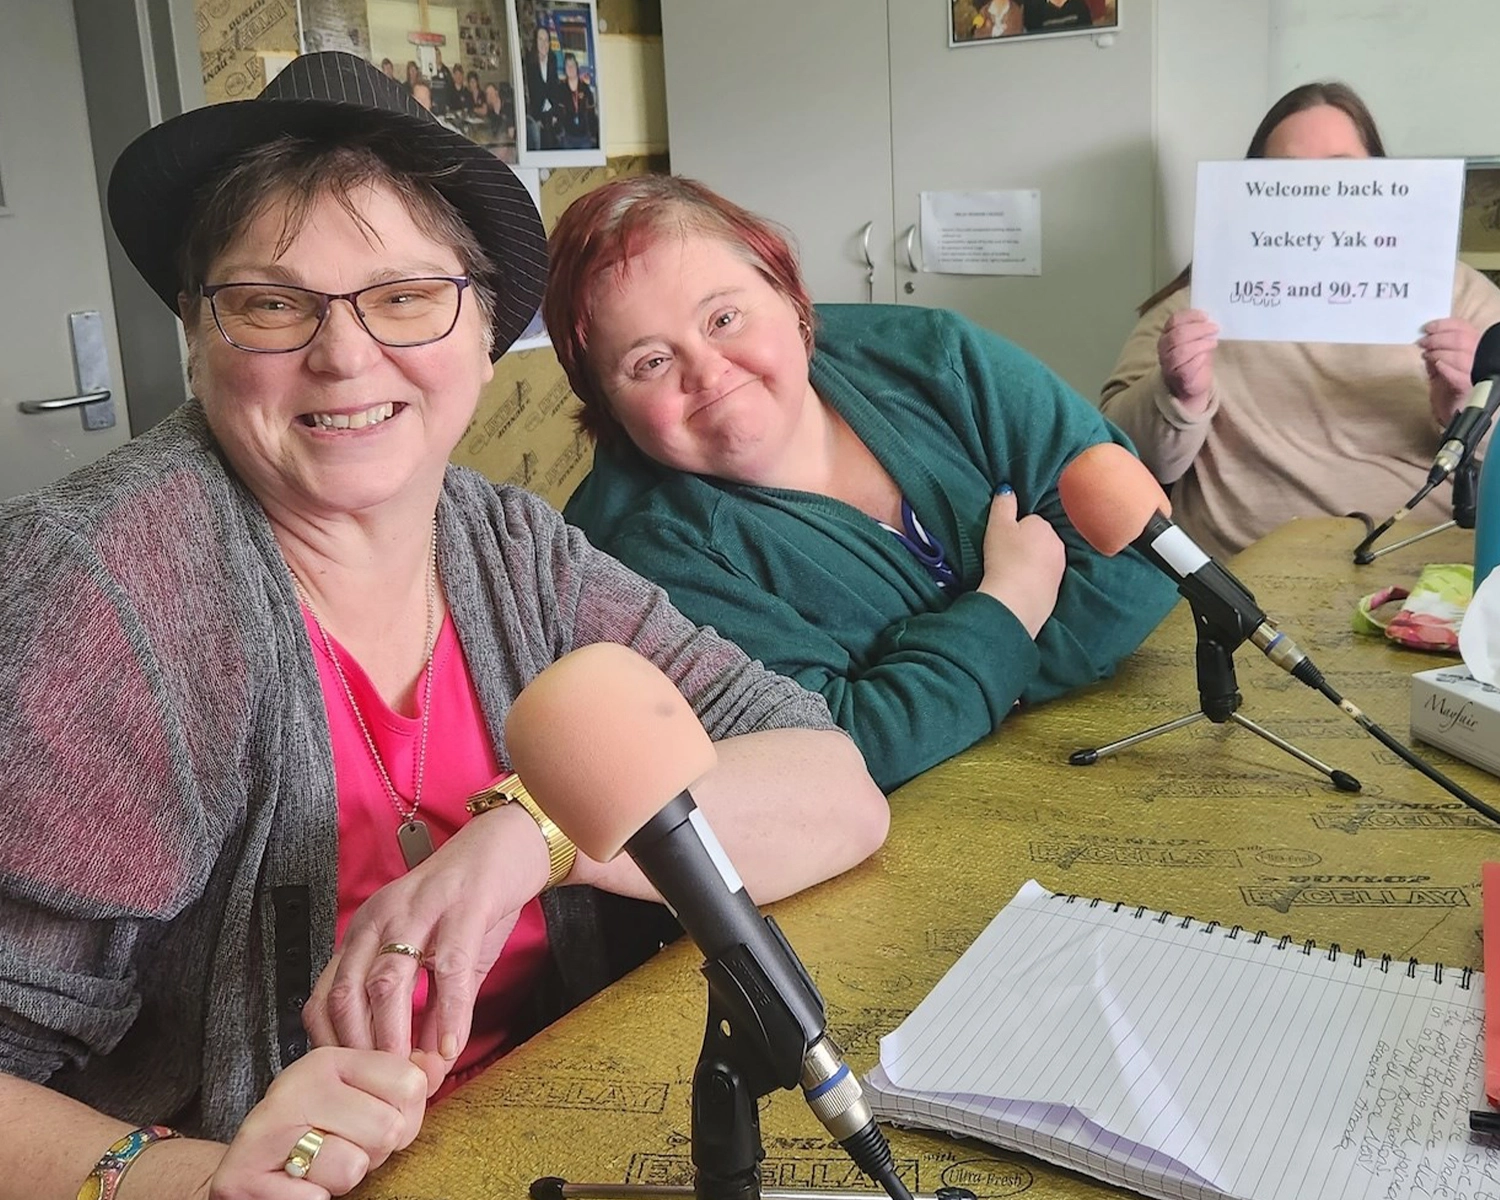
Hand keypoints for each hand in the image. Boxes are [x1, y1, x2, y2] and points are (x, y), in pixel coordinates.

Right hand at [208, 1046, 437, 1198]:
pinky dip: (313, 1198)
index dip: (407, 1117)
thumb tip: (438, 1062)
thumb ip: (401, 1080)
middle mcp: (299, 1084)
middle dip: (375, 1152)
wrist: (246, 1167)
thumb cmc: (310, 1131)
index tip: (378, 1121)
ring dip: (343, 1178)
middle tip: (343, 1148)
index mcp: (330, 1060)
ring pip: (354, 1167)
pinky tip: (295, 1184)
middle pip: (389, 1129)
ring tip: (318, 1166)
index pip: (411, 1083)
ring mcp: (269, 1128)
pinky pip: (315, 1197)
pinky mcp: (245, 1174)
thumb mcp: (356, 1095)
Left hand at [303, 805, 548, 1069]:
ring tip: (409, 1078)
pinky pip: (447, 969)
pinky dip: (448, 1014)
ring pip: (388, 984)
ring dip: (394, 1037)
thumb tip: (425, 1068)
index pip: (324, 996)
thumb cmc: (471, 903)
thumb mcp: (442, 960)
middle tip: (378, 1094)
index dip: (331, 1047)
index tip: (350, 1086)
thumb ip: (432, 1011)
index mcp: (365, 931)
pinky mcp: (462, 907)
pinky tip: (453, 1045)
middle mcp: (381, 919)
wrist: (510, 843)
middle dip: (359, 1052)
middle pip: (347, 994)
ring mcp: (419, 911)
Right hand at [976, 487, 1065, 638]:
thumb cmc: (1004, 559)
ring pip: (1044, 558)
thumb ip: (1003, 504)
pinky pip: (1044, 577)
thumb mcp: (998, 527)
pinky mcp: (1057, 588)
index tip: (1003, 542)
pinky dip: (1035, 579)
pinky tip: (1022, 586)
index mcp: (1043, 526)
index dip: (1014, 530)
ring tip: (1013, 573)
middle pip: (1039, 539)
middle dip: (1027, 545)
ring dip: (1032, 562)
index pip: (1029, 521)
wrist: (1016, 601)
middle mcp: (1057, 543)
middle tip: (1007, 557)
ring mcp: (1060, 567)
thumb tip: (1007, 488)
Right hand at [1157, 309, 1218, 411]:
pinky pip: (1190, 365)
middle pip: (1178, 334)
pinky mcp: (1179, 377)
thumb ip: (1198, 330)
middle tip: (1214, 328)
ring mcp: (1169, 364)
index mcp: (1166, 335)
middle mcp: (1164, 349)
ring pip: (1183, 350)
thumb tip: (1210, 320)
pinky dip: (1201, 358)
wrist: (1189, 387)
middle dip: (1199, 329)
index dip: (1190, 316)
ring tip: (1213, 343)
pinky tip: (1207, 356)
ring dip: (1201, 344)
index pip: (1174, 321)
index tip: (1206, 316)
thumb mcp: (1194, 341)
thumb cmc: (1193, 360)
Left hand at [1419, 317, 1480, 424]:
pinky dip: (1445, 367)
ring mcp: (1476, 372)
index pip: (1463, 328)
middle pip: (1460, 339)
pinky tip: (1437, 365)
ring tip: (1427, 355)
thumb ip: (1436, 353)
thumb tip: (1425, 341)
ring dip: (1438, 352)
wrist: (1453, 412)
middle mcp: (1480, 357)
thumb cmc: (1447, 387)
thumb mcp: (1440, 366)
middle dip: (1437, 339)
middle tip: (1423, 343)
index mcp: (1475, 347)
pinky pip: (1458, 374)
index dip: (1444, 325)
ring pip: (1459, 355)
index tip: (1427, 328)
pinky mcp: (1469, 387)